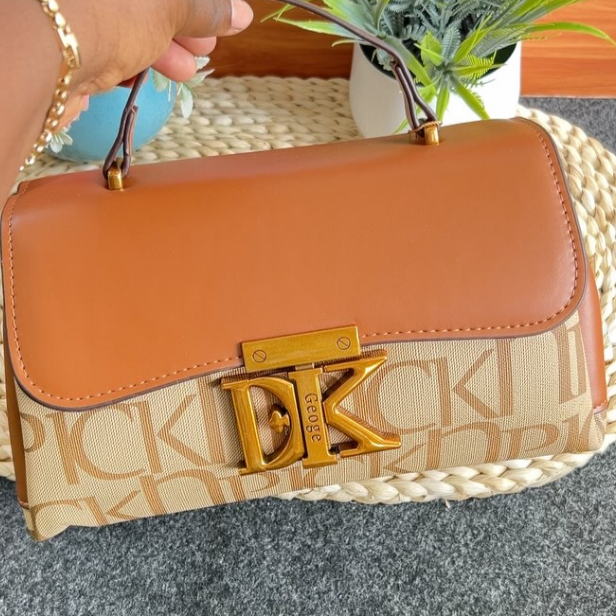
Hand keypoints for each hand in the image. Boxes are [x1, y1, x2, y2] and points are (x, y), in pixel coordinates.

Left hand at [61, 0, 252, 125]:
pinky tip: (153, 73)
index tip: (220, 16)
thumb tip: (240, 14)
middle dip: (182, 19)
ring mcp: (77, 6)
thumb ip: (205, 7)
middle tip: (206, 44)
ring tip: (186, 69)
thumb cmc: (111, 8)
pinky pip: (107, 37)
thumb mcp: (170, 3)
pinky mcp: (65, 32)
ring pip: (127, 16)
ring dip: (163, 43)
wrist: (42, 56)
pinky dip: (134, 54)